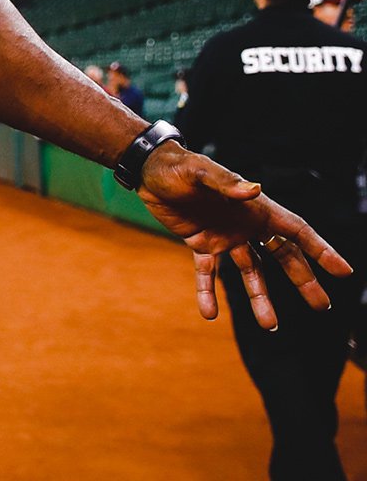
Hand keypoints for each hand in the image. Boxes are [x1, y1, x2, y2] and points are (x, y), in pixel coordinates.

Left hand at [137, 142, 352, 329]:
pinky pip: (208, 274)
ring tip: (270, 326)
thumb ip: (226, 182)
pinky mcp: (202, 244)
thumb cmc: (178, 166)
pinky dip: (208, 293)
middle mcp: (246, 225)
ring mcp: (226, 237)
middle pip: (282, 256)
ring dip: (259, 298)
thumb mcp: (200, 172)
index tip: (343, 272)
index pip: (296, 231)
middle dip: (302, 280)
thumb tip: (254, 190)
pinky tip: (210, 314)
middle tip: (322, 306)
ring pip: (250, 272)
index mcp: (255, 207)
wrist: (149, 171)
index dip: (321, 250)